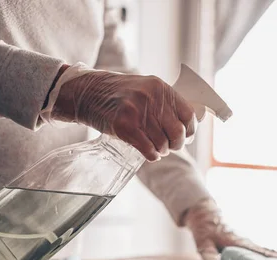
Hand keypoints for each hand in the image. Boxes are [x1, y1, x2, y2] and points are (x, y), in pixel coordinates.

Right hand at [51, 65, 196, 161]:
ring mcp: (138, 111)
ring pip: (162, 143)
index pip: (188, 114)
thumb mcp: (146, 89)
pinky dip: (151, 155)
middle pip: (177, 132)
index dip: (189, 130)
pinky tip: (149, 154)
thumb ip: (164, 103)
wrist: (87, 92)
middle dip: (175, 144)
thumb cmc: (119, 94)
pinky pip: (148, 149)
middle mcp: (152, 98)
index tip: (185, 137)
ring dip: (161, 151)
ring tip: (156, 149)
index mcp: (161, 88)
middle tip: (169, 147)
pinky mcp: (125, 126)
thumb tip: (186, 127)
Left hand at [183, 199, 276, 259]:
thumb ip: (208, 255)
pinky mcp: (251, 246)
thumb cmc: (204, 230)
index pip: (262, 254)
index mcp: (242, 244)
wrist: (206, 215)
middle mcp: (250, 244)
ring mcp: (252, 244)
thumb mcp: (202, 243)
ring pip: (274, 252)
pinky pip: (269, 252)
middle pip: (274, 253)